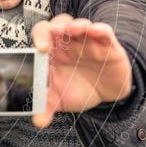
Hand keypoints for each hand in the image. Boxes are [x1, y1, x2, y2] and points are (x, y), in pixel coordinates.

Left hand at [31, 14, 132, 128]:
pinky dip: (99, 29)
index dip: (40, 38)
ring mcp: (87, 41)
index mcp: (53, 52)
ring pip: (80, 24)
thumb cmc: (78, 90)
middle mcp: (68, 43)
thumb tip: (38, 121)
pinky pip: (103, 31)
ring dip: (76, 25)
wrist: (106, 95)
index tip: (40, 49)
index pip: (42, 36)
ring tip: (73, 30)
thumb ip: (47, 108)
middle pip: (59, 24)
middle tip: (54, 33)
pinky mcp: (107, 44)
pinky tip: (96, 31)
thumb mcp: (61, 100)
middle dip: (55, 27)